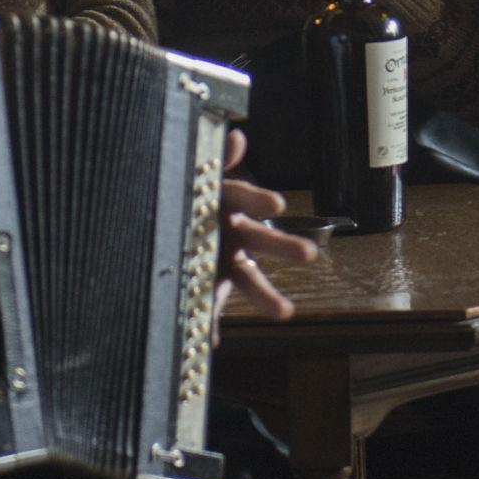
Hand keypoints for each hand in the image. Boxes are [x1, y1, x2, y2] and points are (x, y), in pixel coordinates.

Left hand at [212, 128, 315, 341]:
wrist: (169, 219)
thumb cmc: (193, 197)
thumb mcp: (201, 175)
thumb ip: (217, 159)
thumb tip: (237, 136)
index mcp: (230, 206)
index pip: (248, 200)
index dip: (259, 201)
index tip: (277, 204)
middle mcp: (234, 236)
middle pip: (261, 240)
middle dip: (283, 246)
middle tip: (308, 253)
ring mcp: (224, 263)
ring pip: (247, 279)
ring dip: (265, 294)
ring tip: (285, 312)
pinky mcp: (208, 285)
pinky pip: (210, 305)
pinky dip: (210, 323)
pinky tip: (211, 342)